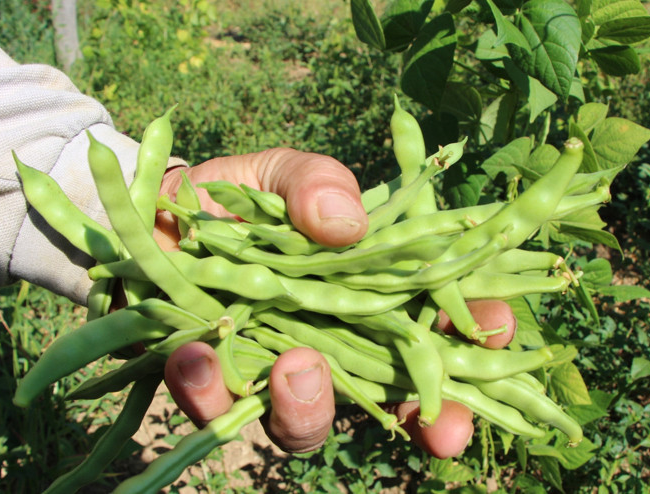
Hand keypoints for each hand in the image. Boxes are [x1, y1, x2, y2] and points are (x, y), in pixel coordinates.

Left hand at [154, 148, 516, 457]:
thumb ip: (312, 182)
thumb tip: (346, 223)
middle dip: (430, 418)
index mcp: (364, 295)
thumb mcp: (280, 173)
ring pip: (308, 420)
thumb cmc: (237, 197)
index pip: (435, 324)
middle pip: (395, 396)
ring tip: (295, 368)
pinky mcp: (215, 384)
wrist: (153, 216)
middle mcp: (330, 344)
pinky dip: (211, 389)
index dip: (477, 339)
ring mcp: (273, 371)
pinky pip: (220, 408)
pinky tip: (195, 355)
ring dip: (310, 407)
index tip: (497, 338)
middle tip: (437, 425)